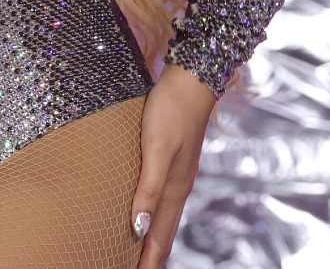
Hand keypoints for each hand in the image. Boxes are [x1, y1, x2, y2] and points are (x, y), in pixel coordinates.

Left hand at [131, 62, 217, 268]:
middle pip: (163, 231)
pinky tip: (145, 211)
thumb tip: (137, 228)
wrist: (191, 78)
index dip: (148, 260)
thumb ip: (148, 188)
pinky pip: (161, 198)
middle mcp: (178, 186)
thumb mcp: (156, 149)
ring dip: (151, 237)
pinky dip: (152, 214)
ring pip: (163, 216)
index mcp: (174, 189)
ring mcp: (177, 173)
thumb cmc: (171, 111)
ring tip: (139, 253)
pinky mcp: (172, 159)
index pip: (159, 236)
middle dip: (151, 255)